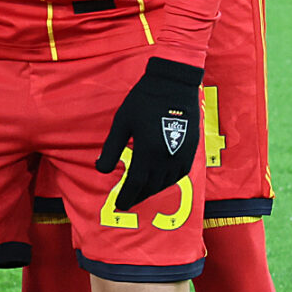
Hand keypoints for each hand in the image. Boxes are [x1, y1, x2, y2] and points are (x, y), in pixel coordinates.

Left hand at [95, 57, 202, 210]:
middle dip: (137, 196)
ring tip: (140, 193)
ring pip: (166, 182)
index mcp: (148, 152)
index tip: (119, 205)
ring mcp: (181, 155)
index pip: (136, 184)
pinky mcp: (190, 150)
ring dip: (152, 191)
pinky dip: (168, 182)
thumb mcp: (121, 124)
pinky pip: (180, 174)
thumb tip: (100, 170)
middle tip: (126, 202)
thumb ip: (111, 149)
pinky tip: (159, 181)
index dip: (126, 197)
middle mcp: (166, 158)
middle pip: (151, 187)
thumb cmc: (143, 101)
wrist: (173, 85)